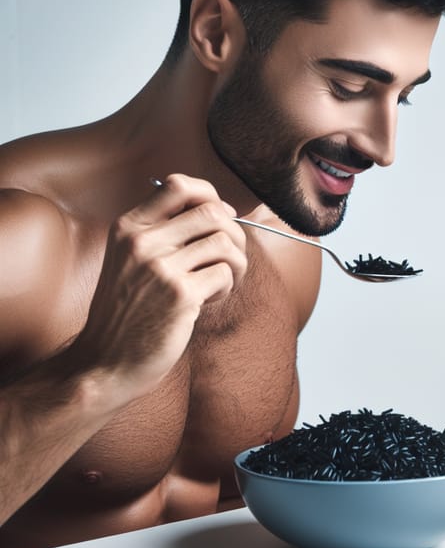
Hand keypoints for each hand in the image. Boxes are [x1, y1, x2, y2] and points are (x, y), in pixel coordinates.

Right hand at [70, 174, 245, 406]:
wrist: (105, 363)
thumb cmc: (127, 311)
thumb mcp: (129, 260)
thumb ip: (162, 232)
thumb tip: (220, 209)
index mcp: (128, 227)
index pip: (177, 185)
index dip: (209, 195)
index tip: (219, 217)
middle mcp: (142, 242)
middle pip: (211, 211)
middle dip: (234, 233)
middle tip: (231, 257)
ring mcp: (160, 268)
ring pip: (225, 242)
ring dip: (237, 262)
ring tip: (222, 280)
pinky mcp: (180, 295)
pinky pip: (225, 273)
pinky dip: (228, 286)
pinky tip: (210, 299)